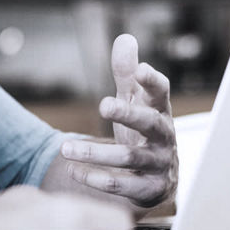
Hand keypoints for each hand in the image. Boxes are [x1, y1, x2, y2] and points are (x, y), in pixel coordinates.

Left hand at [55, 34, 176, 208]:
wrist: (156, 181)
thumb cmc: (142, 132)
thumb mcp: (135, 102)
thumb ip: (127, 73)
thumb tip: (125, 38)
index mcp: (160, 111)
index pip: (161, 93)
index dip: (153, 81)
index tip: (141, 69)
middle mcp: (164, 137)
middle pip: (150, 123)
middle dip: (128, 113)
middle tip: (103, 105)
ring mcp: (159, 164)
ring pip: (130, 157)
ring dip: (96, 153)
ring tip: (65, 148)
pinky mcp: (149, 190)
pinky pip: (123, 185)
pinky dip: (95, 178)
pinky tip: (72, 170)